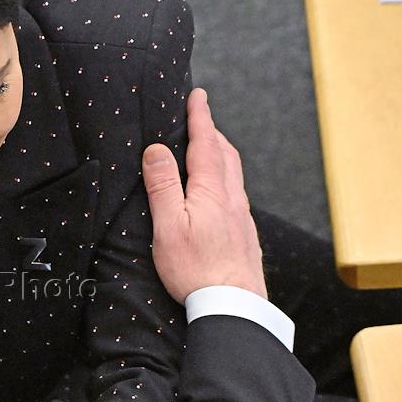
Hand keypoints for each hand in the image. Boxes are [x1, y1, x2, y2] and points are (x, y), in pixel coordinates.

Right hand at [141, 88, 265, 302]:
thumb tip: (156, 149)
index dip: (201, 117)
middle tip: (201, 119)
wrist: (234, 306)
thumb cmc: (196, 271)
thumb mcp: (168, 227)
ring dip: (221, 155)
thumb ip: (163, 186)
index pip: (206, 144)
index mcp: (212, 191)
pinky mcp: (245, 235)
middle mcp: (233, 199)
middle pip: (226, 154)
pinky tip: (219, 194)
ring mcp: (242, 217)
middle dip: (213, 132)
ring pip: (234, 175)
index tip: (198, 95)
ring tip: (209, 150)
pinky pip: (237, 194)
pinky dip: (226, 179)